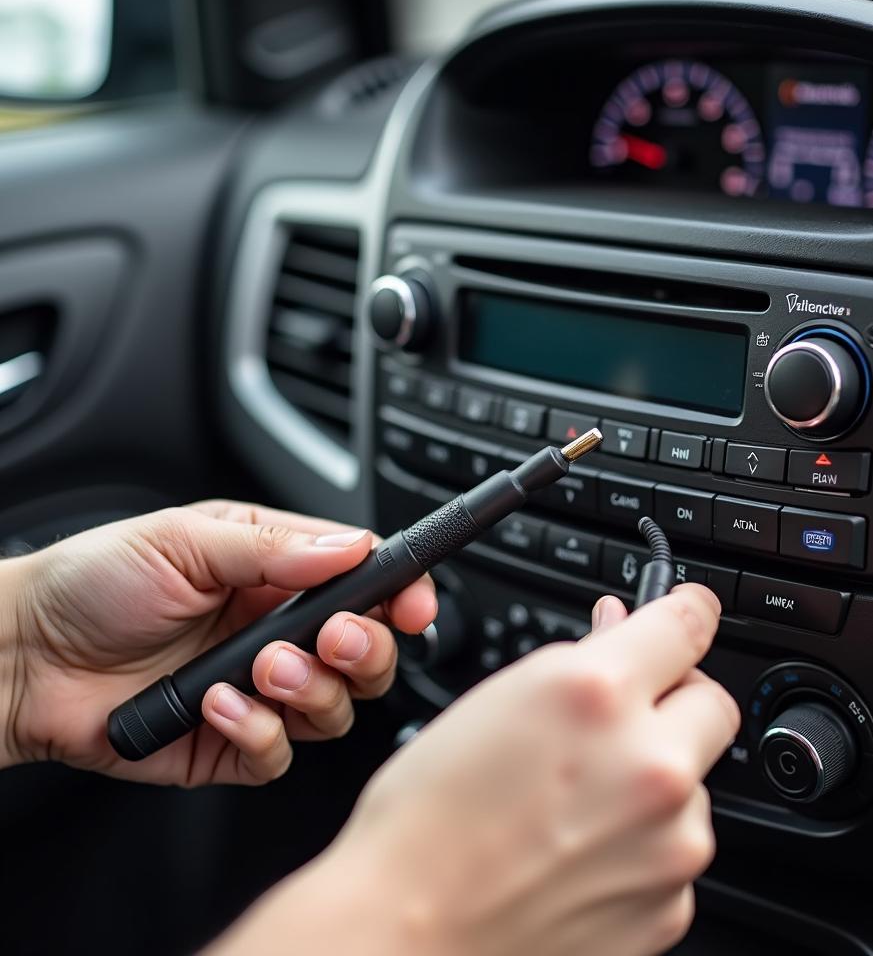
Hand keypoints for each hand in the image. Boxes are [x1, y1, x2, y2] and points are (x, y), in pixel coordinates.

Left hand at [0, 500, 435, 784]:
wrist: (25, 658)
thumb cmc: (96, 582)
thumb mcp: (185, 539)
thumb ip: (274, 547)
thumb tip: (352, 547)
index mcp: (280, 573)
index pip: (367, 582)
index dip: (402, 593)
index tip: (413, 604)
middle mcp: (281, 632)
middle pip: (371, 652)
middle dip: (368, 648)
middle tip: (335, 638)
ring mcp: (261, 691)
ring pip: (338, 707)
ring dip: (309, 689)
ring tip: (257, 668)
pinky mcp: (233, 742)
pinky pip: (280, 754)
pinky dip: (257, 732)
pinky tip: (214, 704)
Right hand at [215, 584, 738, 955]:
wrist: (409, 932)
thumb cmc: (429, 819)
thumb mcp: (495, 700)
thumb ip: (577, 658)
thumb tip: (620, 630)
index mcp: (598, 694)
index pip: (686, 625)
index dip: (689, 609)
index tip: (691, 610)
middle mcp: (649, 765)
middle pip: (712, 704)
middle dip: (677, 698)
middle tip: (627, 713)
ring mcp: (669, 843)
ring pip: (693, 780)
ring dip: (655, 775)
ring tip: (576, 800)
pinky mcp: (671, 905)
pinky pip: (675, 846)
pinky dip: (644, 840)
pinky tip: (580, 847)